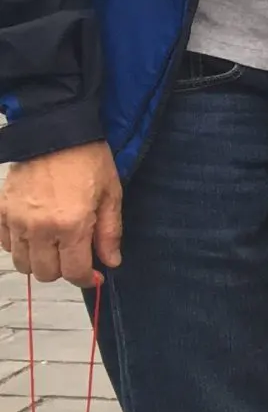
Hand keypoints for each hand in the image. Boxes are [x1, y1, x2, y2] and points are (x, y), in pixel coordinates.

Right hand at [0, 143, 122, 285]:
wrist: (56, 132)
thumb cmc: (88, 160)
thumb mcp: (111, 195)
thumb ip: (110, 232)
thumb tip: (111, 262)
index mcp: (72, 225)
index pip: (74, 271)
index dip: (86, 278)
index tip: (93, 275)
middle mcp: (40, 228)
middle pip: (46, 273)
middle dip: (63, 270)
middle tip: (74, 255)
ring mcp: (16, 220)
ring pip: (23, 263)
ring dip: (40, 261)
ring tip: (54, 245)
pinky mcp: (0, 211)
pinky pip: (5, 244)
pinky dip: (18, 246)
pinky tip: (34, 234)